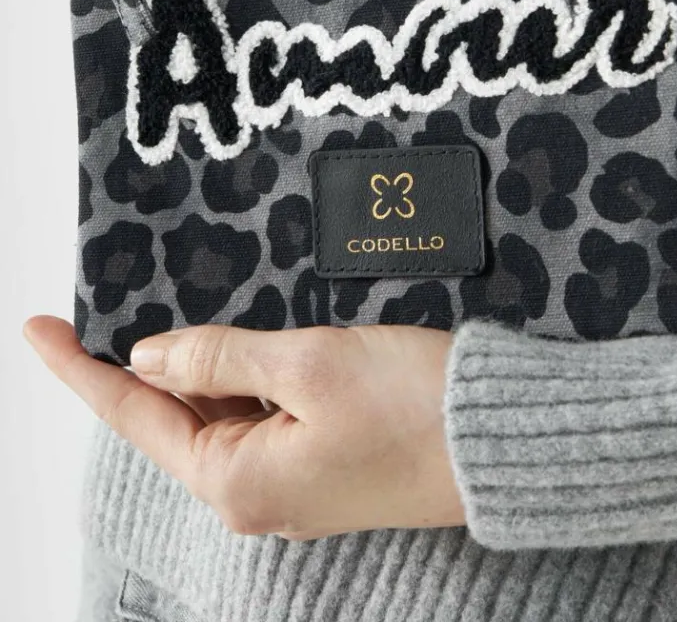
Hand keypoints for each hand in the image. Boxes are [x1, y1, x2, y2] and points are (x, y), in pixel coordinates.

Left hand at [23, 317, 466, 539]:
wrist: (502, 442)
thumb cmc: (414, 405)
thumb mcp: (307, 363)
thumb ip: (220, 357)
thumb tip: (152, 356)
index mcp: (238, 481)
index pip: (135, 415)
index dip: (82, 367)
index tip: (38, 326)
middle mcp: (257, 495)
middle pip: (175, 420)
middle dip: (144, 365)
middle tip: (110, 308)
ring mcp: (293, 485)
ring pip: (220, 418)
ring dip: (200, 370)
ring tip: (185, 319)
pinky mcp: (325, 466)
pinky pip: (260, 422)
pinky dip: (242, 382)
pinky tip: (243, 348)